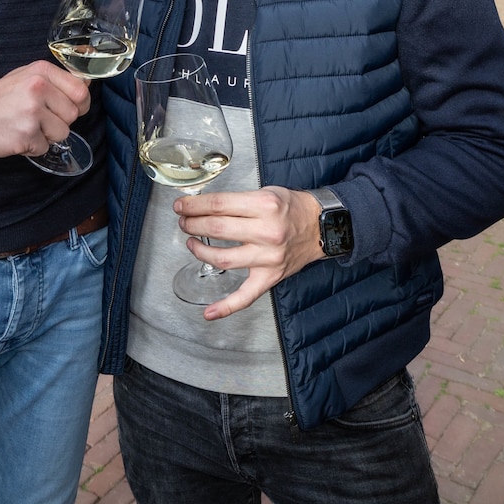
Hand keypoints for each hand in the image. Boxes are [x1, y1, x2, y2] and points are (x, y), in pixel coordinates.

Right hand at [0, 61, 90, 159]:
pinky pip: (45, 148)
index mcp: (41, 71)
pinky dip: (33, 147)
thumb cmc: (0, 98)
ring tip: (26, 126)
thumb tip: (87, 84)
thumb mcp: (27, 77)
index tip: (70, 108)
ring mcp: (31, 112)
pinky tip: (17, 136)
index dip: (80, 104)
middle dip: (60, 121)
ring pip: (62, 133)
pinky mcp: (25, 136)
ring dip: (47, 136)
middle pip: (73, 114)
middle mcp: (38, 88)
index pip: (80, 91)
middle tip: (39, 119)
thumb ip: (56, 80)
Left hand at [175, 187, 325, 320]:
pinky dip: (226, 306)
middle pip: (217, 229)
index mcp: (264, 205)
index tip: (181, 206)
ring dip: (200, 251)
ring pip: (223, 259)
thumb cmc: (292, 207)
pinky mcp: (270, 276)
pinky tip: (209, 312)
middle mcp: (266, 232)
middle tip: (184, 222)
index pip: (218, 205)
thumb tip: (203, 205)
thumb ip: (237, 200)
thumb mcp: (266, 192)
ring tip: (192, 243)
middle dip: (193, 224)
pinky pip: (246, 296)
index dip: (193, 206)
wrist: (322, 226)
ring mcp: (268, 257)